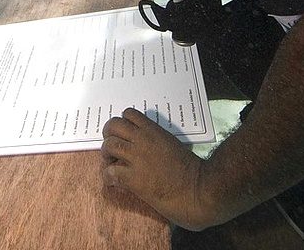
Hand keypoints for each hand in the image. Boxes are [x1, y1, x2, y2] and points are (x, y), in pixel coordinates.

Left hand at [101, 108, 205, 229]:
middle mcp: (141, 140)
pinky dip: (108, 176)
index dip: (123, 123)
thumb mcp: (171, 143)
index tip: (124, 133)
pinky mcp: (133, 178)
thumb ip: (156, 139)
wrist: (197, 189)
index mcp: (153, 130)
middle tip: (112, 146)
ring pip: (109, 146)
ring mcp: (136, 158)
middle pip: (113, 126)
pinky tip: (114, 181)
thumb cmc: (190, 167)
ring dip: (107, 154)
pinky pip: (110, 172)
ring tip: (111, 162)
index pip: (129, 114)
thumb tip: (145, 143)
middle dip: (109, 134)